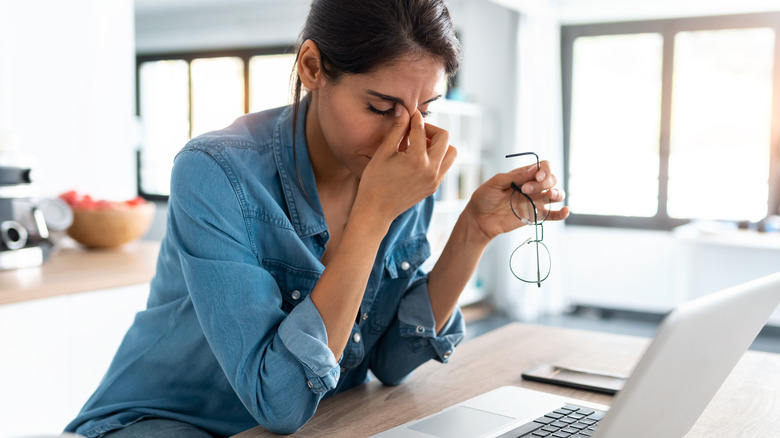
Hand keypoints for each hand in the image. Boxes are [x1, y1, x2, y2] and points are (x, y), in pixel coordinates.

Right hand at [353, 106, 456, 225]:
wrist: (376, 211)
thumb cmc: (374, 181)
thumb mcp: (383, 152)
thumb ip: (397, 130)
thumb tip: (403, 109)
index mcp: (417, 159)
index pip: (421, 129)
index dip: (414, 118)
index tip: (409, 113)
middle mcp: (431, 170)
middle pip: (445, 137)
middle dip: (431, 129)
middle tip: (415, 131)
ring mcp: (435, 180)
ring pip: (451, 152)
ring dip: (439, 144)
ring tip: (420, 145)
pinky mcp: (434, 187)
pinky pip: (445, 165)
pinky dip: (437, 157)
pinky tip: (419, 157)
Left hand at [464, 160, 568, 240]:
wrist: (479, 219)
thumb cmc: (484, 198)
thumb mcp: (495, 183)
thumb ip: (514, 176)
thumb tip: (534, 169)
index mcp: (524, 175)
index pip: (543, 167)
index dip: (544, 170)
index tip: (536, 176)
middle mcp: (533, 187)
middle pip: (551, 179)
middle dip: (543, 182)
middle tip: (525, 190)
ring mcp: (535, 201)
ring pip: (556, 194)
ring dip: (557, 193)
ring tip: (549, 195)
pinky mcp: (535, 216)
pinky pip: (553, 214)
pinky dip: (561, 213)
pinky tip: (565, 211)